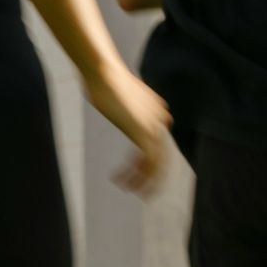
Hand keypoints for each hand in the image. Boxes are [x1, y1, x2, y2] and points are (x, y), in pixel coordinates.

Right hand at [84, 65, 171, 197]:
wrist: (104, 72)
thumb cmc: (105, 81)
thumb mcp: (123, 95)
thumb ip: (133, 106)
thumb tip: (137, 110)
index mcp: (158, 114)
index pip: (159, 145)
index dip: (149, 163)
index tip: (135, 174)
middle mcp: (161, 122)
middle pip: (163, 157)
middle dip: (154, 178)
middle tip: (144, 193)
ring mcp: (155, 128)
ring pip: (158, 163)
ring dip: (144, 181)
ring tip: (131, 192)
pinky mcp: (145, 133)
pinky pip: (148, 162)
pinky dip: (137, 175)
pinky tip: (122, 182)